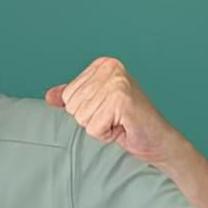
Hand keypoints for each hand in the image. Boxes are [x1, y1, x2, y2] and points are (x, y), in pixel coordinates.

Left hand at [45, 57, 183, 165]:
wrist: (158, 142)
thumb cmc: (128, 125)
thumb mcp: (95, 107)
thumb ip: (72, 99)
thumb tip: (49, 96)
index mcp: (103, 64)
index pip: (68, 95)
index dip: (85, 111)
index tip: (108, 111)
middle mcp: (110, 68)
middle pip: (73, 106)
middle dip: (91, 120)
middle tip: (115, 119)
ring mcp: (117, 83)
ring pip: (81, 117)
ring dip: (99, 128)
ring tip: (119, 123)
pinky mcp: (121, 99)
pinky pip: (93, 127)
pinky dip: (106, 135)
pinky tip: (123, 128)